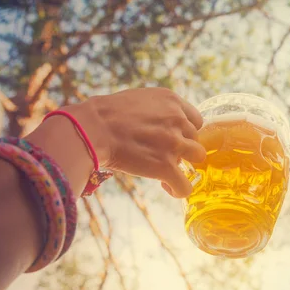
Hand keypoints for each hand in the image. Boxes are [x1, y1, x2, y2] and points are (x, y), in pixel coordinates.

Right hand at [67, 88, 205, 197]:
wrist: (91, 128)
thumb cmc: (106, 115)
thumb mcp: (140, 99)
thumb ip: (159, 110)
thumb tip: (164, 124)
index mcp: (172, 101)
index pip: (196, 120)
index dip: (186, 132)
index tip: (173, 139)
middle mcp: (177, 120)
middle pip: (196, 139)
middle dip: (182, 148)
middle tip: (161, 154)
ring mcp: (174, 143)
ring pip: (197, 159)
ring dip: (183, 165)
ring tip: (165, 170)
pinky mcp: (166, 166)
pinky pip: (185, 186)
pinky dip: (178, 189)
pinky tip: (166, 186)